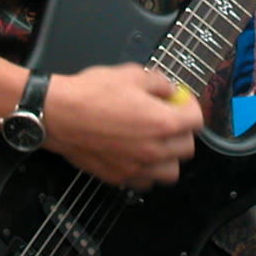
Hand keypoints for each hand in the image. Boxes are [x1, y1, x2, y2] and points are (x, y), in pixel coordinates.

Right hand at [41, 63, 201, 188]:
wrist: (58, 114)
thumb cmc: (90, 94)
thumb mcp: (131, 74)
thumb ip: (158, 82)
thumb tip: (168, 90)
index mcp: (162, 122)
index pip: (196, 120)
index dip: (189, 105)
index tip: (180, 100)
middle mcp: (154, 149)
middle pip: (187, 148)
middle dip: (181, 131)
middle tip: (168, 118)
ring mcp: (136, 167)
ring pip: (170, 172)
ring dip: (168, 157)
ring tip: (156, 142)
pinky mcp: (118, 177)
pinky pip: (145, 182)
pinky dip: (146, 171)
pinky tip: (136, 156)